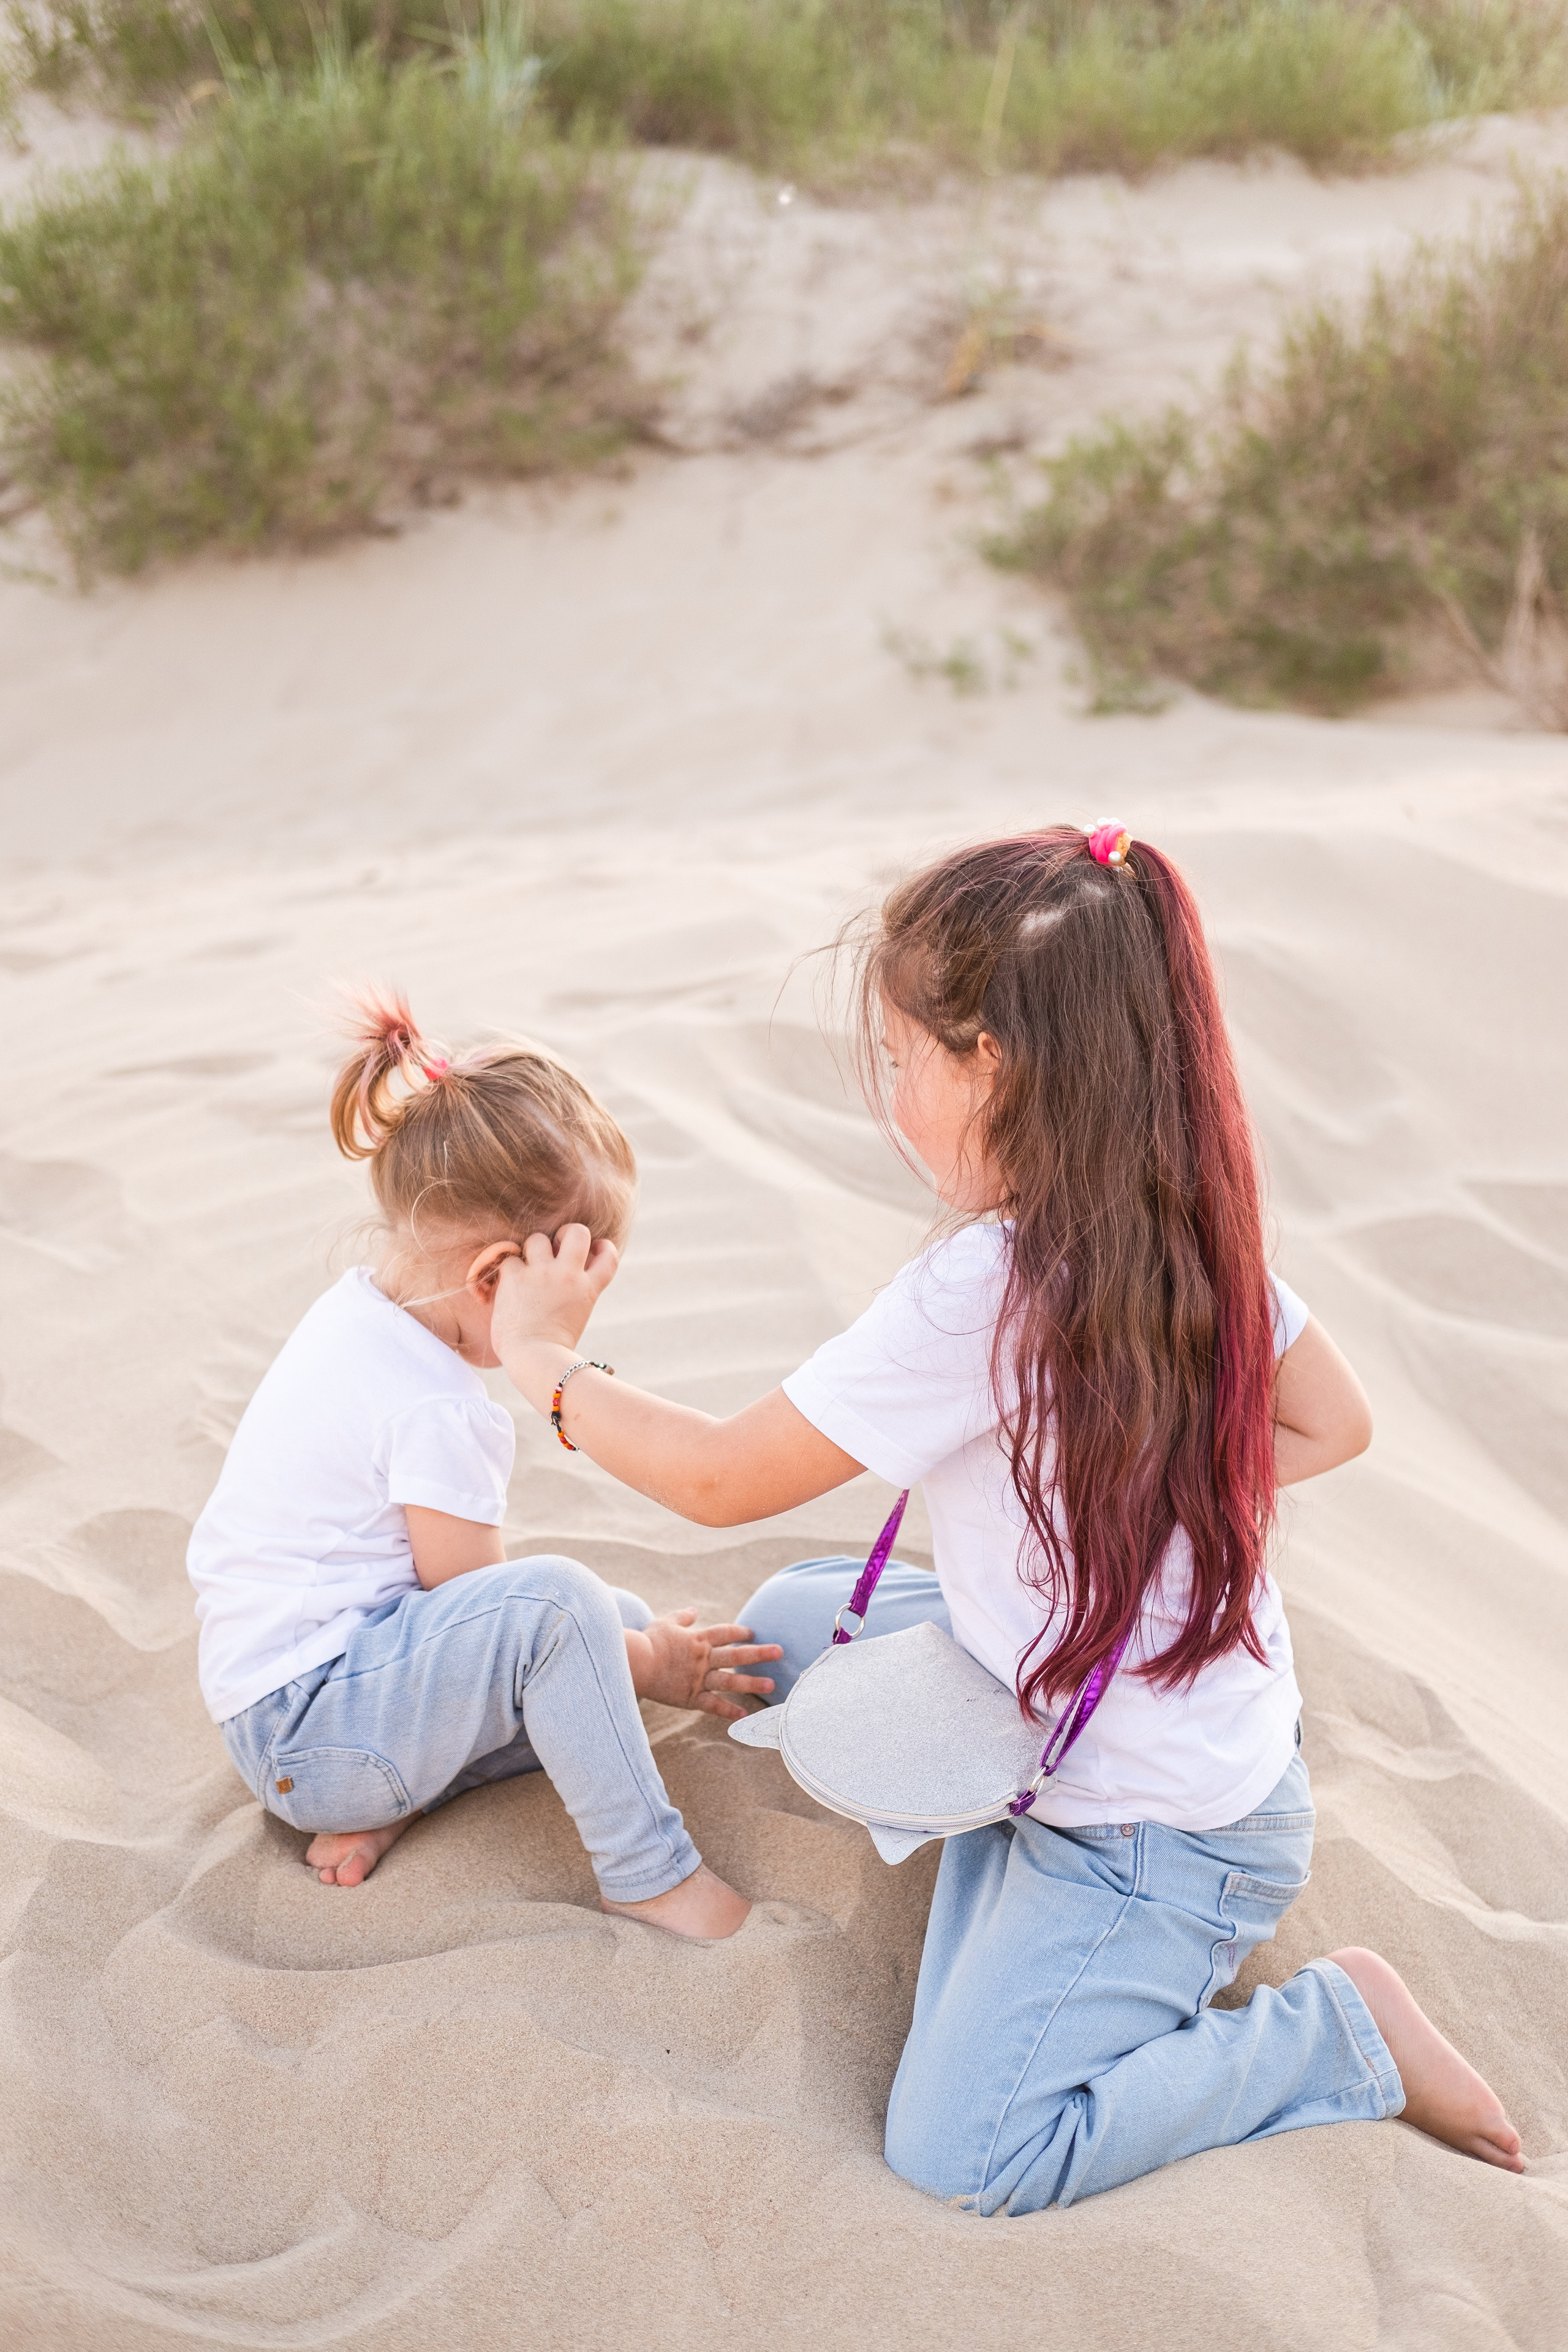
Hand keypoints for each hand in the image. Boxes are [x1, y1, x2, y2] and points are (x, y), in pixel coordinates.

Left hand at [491, 1224, 618, 1355]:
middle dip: (566, 1233)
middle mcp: (568, 1275)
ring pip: (538, 1238)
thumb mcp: (575, 1319)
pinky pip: (509, 1259)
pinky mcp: (517, 1277)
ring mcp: (542, 1273)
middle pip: (578, 1231)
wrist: (535, 1358)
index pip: (608, 1256)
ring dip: (531, 1251)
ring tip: (526, 1269)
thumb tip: (563, 1291)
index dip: (603, 1247)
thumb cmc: (553, 1350)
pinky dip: (507, 1270)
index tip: (594, 1250)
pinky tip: (506, 1285)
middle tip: (555, 1248)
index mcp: (588, 1289)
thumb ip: (573, 1299)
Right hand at [627, 1611, 781, 1722]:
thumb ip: (681, 1617)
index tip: (753, 1633)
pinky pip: (713, 1705)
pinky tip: (744, 1714)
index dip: (740, 1632)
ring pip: (730, 1681)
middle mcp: (703, 1658)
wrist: (635, 1663)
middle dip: (759, 1653)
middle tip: (780, 1651)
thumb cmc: (647, 1642)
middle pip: (736, 1655)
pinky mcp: (690, 1697)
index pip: (725, 1633)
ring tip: (772, 1685)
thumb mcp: (664, 1623)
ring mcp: (698, 1679)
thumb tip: (693, 1610)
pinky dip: (728, 1710)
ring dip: (752, 1683)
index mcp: (698, 1639)